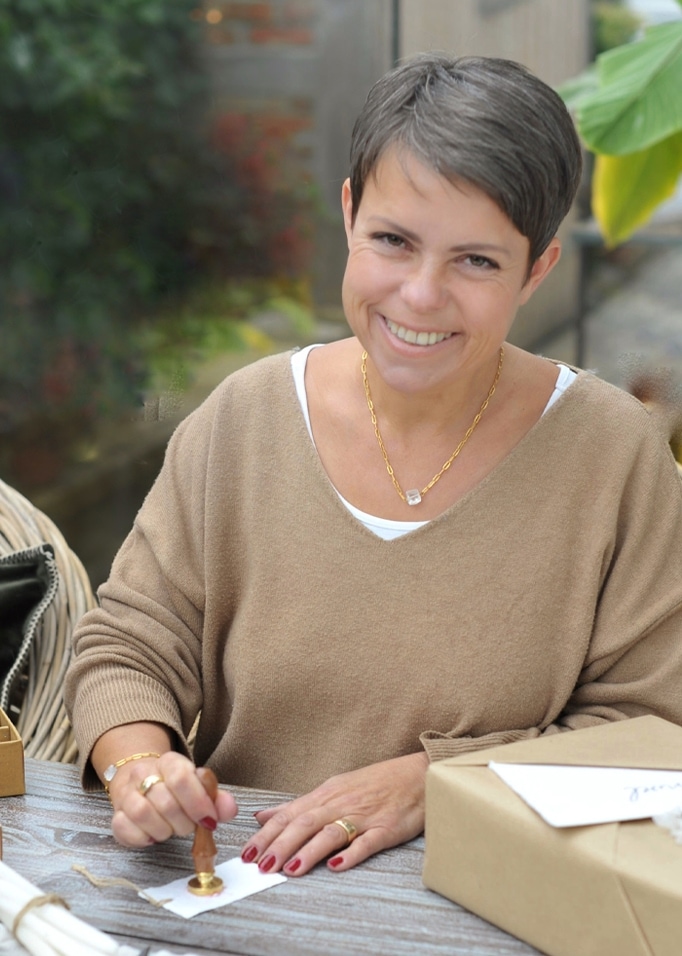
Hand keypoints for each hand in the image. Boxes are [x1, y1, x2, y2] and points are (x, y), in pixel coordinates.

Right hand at [108, 752, 237, 846]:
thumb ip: (217, 799)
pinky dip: (142, 838)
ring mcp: (127, 793)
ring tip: (171, 830)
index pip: (181, 777)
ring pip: (143, 814)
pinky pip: (124, 828)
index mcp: (170, 762)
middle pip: (165, 801)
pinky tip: (153, 836)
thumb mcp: (200, 789)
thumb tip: (229, 809)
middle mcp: (144, 773)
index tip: (209, 821)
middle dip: (184, 823)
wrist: (142, 783)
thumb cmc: (176, 790)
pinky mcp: (116, 815)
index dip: (198, 803)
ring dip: (163, 830)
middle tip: (190, 827)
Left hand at [241, 752, 428, 876]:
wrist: (419, 774)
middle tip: (260, 866)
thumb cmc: (376, 783)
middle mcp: (341, 803)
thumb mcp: (334, 789)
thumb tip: (263, 816)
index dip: (268, 834)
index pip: (290, 814)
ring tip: (289, 869)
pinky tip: (337, 866)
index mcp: (327, 794)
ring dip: (308, 851)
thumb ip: (299, 806)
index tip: (247, 852)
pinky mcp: (387, 828)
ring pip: (331, 832)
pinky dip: (351, 854)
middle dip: (280, 845)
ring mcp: (365, 816)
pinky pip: (367, 842)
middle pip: (305, 823)